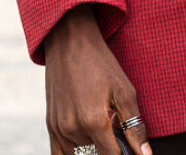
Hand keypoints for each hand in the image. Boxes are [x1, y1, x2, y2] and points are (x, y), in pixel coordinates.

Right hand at [44, 4, 150, 154]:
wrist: (70, 41)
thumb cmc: (100, 63)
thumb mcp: (124, 90)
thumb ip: (134, 126)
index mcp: (93, 121)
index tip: (130, 147)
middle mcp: (73, 129)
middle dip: (110, 147)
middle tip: (116, 125)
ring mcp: (59, 129)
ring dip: (94, 148)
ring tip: (103, 127)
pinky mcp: (50, 125)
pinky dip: (75, 153)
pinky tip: (87, 138)